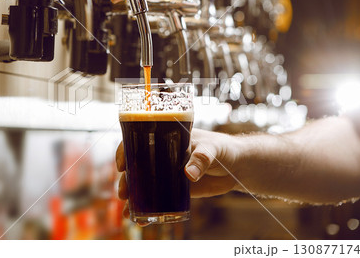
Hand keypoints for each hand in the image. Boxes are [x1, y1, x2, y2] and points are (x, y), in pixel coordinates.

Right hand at [115, 128, 238, 223]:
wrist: (238, 167)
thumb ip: (202, 158)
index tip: (121, 165)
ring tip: (128, 212)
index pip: (140, 141)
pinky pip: (159, 198)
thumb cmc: (224, 149)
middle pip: (137, 166)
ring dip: (133, 197)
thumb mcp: (213, 149)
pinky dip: (149, 209)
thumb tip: (188, 174)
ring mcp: (168, 173)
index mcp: (167, 139)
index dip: (126, 151)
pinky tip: (141, 219)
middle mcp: (163, 155)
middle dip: (127, 181)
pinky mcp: (177, 189)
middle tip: (124, 193)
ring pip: (144, 184)